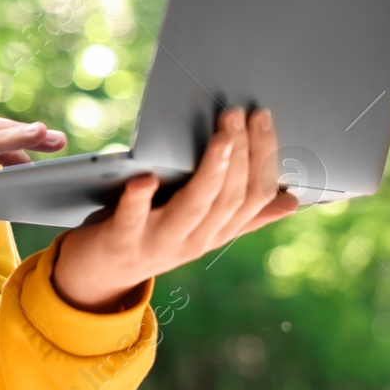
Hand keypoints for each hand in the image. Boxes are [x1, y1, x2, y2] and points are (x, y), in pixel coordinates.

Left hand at [51, 107, 301, 311]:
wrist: (98, 276)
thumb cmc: (149, 235)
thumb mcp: (199, 227)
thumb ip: (241, 214)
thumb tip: (291, 199)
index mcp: (215, 232)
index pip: (253, 195)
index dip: (263, 158)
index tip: (263, 117)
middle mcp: (194, 239)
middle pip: (229, 197)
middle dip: (241, 153)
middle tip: (241, 113)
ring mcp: (158, 241)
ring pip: (195, 207)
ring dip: (211, 171)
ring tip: (222, 138)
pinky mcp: (121, 239)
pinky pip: (133, 219)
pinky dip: (139, 198)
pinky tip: (145, 178)